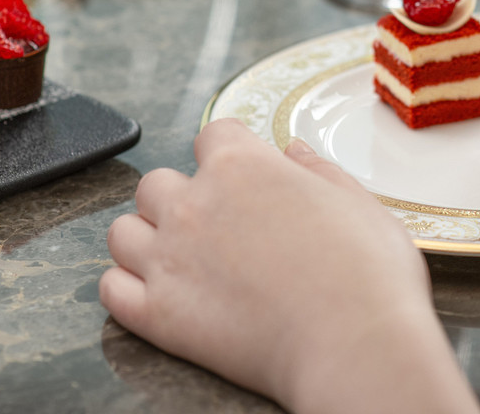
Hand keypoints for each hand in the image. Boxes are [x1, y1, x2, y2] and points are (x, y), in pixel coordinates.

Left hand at [100, 118, 479, 413]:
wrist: (356, 344)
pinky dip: (126, 289)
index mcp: (242, 166)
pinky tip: (156, 295)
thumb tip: (294, 150)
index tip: (243, 173)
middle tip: (212, 224)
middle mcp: (195, 203)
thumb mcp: (357, 201)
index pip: (213, 136)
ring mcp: (170, 259)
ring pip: (122, 232)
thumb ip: (317, 170)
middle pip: (155, 183)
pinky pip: (111, 289)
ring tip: (178, 258)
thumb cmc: (368, 273)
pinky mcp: (159, 314)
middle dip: (179, 197)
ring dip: (145, 239)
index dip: (230, 153)